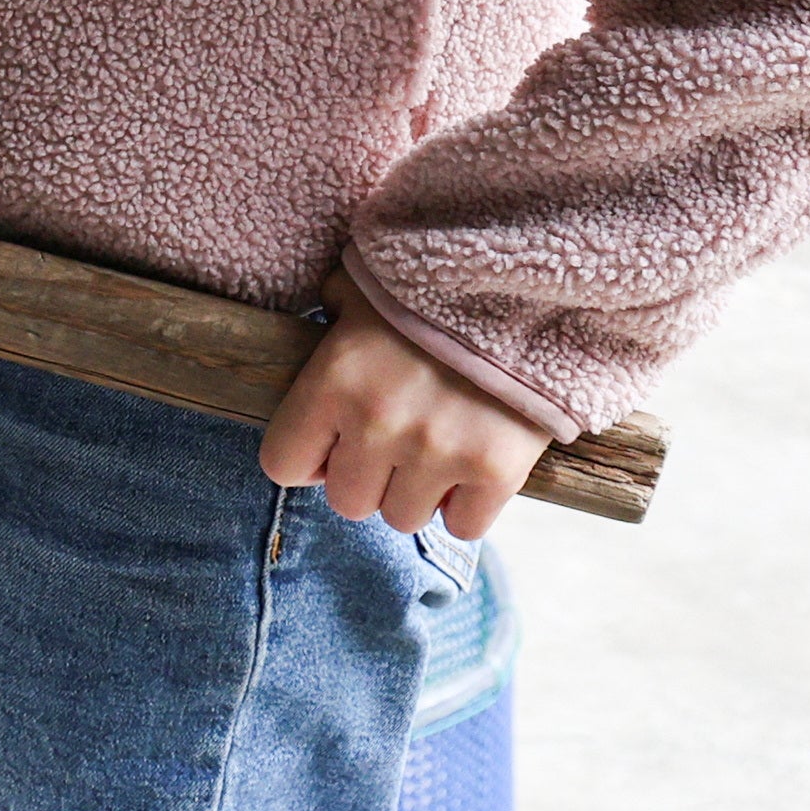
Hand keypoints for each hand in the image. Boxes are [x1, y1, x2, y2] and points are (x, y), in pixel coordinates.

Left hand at [259, 274, 549, 540]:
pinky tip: (470, 469)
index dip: (306, 458)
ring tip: (434, 451)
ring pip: (402, 518)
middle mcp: (378, 424)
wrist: (526, 283)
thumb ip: (330, 316)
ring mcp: (437, 453)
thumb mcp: (358, 285)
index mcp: (333, 381)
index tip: (331, 443)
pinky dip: (466, 507)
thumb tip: (320, 328)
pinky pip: (464, 527)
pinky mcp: (496, 473)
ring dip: (414, 493)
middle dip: (365, 478)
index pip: (282, 464)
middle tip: (391, 445)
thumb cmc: (430, 284)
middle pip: (347, 502)